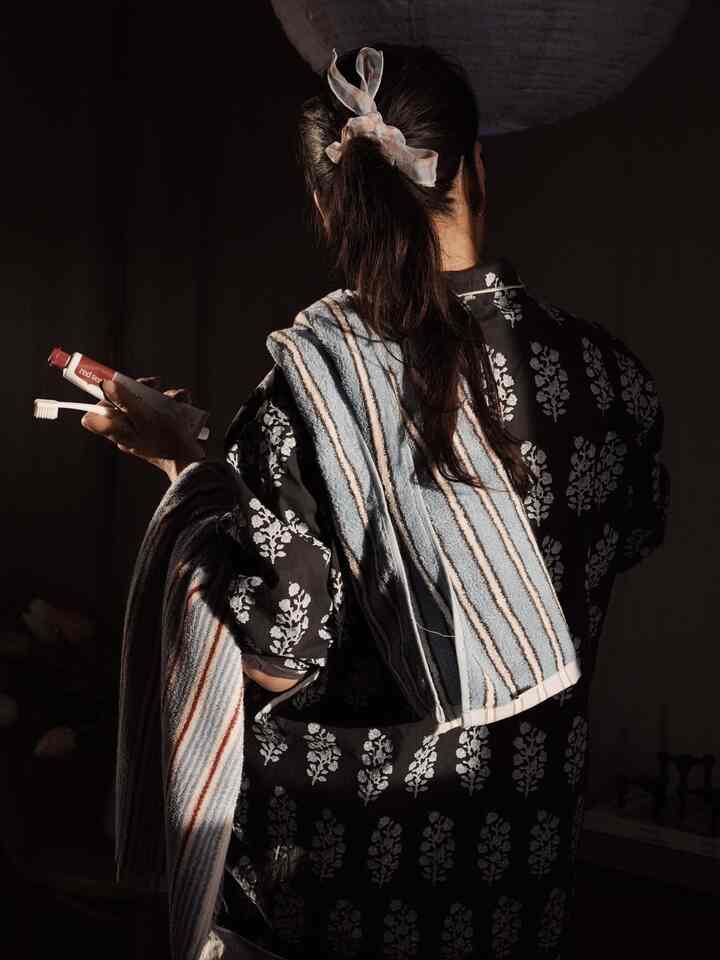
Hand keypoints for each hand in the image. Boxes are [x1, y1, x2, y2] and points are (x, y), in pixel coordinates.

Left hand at [80, 376, 205, 479]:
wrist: (189, 461)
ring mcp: (144, 432)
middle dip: (143, 391)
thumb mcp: (143, 415)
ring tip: (178, 398)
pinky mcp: (160, 432)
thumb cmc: (166, 439)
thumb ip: (123, 400)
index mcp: (117, 430)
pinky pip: (163, 414)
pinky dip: (174, 406)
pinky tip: (183, 403)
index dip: (106, 397)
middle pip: (124, 404)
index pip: (97, 413)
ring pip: (147, 406)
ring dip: (165, 397)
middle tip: (155, 384)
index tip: (120, 388)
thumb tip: (105, 386)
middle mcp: (128, 432)